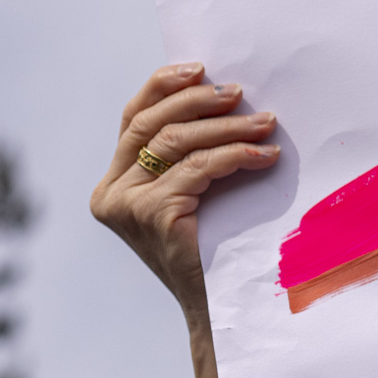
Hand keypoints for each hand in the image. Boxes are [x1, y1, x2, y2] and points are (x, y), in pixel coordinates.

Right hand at [93, 64, 279, 377]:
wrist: (222, 309)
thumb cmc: (215, 248)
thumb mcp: (190, 193)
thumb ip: (184, 155)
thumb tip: (216, 91)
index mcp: (112, 185)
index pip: (133, 118)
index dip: (164, 86)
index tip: (202, 68)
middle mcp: (111, 194)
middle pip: (152, 123)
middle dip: (199, 101)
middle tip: (242, 95)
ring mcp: (126, 206)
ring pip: (176, 142)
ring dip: (227, 127)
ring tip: (266, 124)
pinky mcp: (152, 215)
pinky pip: (199, 168)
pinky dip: (236, 155)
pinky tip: (265, 157)